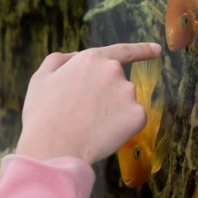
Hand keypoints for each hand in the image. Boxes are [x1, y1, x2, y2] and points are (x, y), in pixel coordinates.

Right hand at [15, 42, 161, 164]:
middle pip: (118, 84)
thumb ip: (59, 60)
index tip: (157, 50)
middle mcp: (114, 71)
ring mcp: (128, 93)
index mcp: (91, 58)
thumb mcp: (40, 78)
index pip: (122, 51)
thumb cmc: (43, 114)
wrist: (53, 147)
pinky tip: (102, 135)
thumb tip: (75, 56)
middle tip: (84, 115)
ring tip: (88, 127)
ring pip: (125, 104)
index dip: (142, 50)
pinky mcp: (138, 116)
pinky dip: (121, 129)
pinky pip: (132, 122)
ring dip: (113, 113)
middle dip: (107, 97)